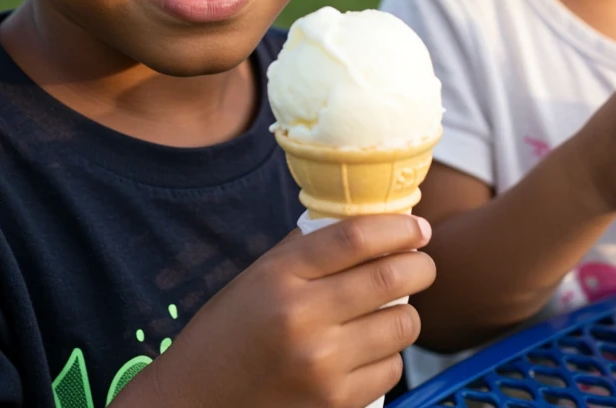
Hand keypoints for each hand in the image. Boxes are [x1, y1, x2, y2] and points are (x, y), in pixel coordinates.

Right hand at [111, 214, 435, 407]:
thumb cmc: (229, 331)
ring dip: (406, 313)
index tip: (417, 227)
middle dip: (420, 266)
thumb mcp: (259, 276)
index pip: (355, 237)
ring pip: (401, 325)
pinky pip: (390, 370)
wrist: (194, 401)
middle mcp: (303, 317)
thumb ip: (309, 249)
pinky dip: (388, 356)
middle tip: (421, 263)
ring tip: (391, 309)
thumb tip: (370, 225)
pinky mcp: (334, 404)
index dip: (398, 227)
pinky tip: (367, 350)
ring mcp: (321, 365)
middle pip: (390, 277)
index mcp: (281, 275)